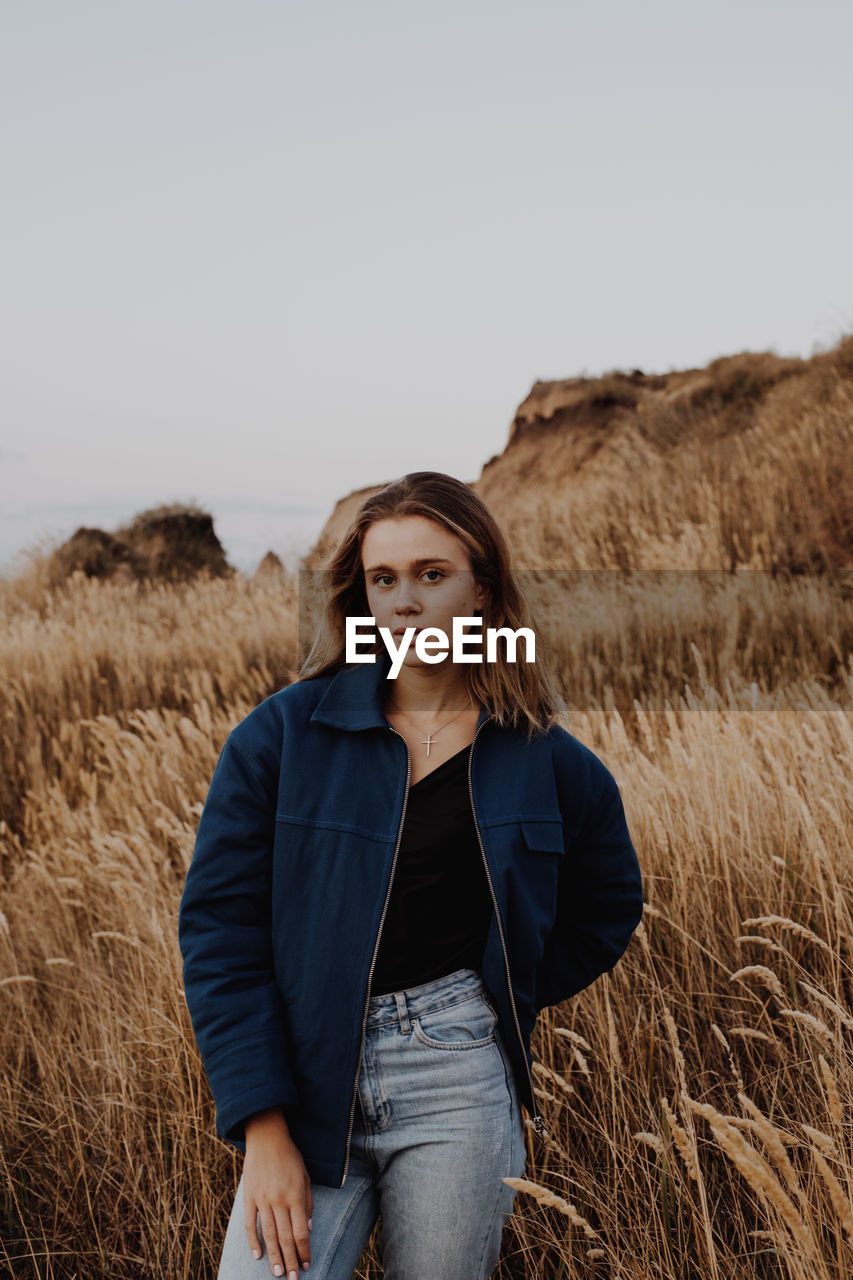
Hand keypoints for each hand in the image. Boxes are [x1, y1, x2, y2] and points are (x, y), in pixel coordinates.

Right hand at [243, 1108, 312, 1276]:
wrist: (267, 1138)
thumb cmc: (290, 1157)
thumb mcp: (305, 1177)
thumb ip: (307, 1203)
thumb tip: (306, 1229)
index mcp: (295, 1196)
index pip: (301, 1232)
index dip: (304, 1251)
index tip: (307, 1265)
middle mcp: (279, 1200)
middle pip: (285, 1238)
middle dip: (290, 1261)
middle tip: (293, 1278)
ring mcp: (262, 1200)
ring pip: (269, 1235)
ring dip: (274, 1257)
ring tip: (278, 1274)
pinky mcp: (249, 1198)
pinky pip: (251, 1224)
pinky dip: (254, 1241)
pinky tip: (258, 1255)